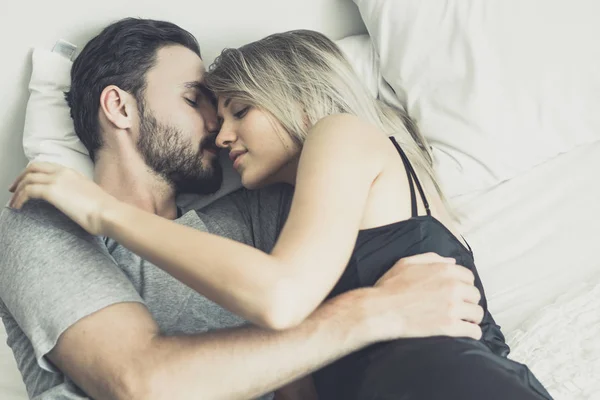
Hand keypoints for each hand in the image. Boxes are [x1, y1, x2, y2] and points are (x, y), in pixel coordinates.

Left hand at [8, 162, 117, 235]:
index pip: (46, 166)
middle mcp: (63, 172)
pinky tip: (18, 207)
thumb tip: (74, 203)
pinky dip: (20, 199)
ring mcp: (57, 180)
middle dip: (20, 178)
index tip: (26, 183)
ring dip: (17, 191)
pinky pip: (28, 191)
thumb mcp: (90, 196)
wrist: (109, 213)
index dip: (32, 173)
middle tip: (13, 190)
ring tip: (13, 203)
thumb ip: (78, 194)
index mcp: (73, 173)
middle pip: (33, 168)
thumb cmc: (105, 210)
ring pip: (28, 179)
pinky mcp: (52, 191)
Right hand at [362, 252, 482, 341]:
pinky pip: (473, 330)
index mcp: (444, 270)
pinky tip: (466, 331)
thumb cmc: (390, 287)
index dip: (464, 284)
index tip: (458, 292)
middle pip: (475, 295)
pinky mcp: (450, 326)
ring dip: (472, 316)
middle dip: (468, 300)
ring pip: (477, 313)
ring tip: (464, 320)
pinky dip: (472, 332)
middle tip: (459, 307)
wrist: (381, 310)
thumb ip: (431, 258)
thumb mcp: (406, 263)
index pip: (469, 276)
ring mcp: (452, 307)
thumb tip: (451, 262)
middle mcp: (452, 287)